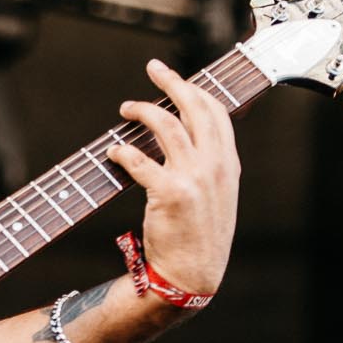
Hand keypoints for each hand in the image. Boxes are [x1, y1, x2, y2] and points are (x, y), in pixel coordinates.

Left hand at [106, 58, 239, 298]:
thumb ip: (208, 165)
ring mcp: (194, 178)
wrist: (192, 275)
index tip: (175, 79)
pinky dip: (122, 152)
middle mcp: (215, 166)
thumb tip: (184, 137)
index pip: (215, 112)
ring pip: (166, 126)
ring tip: (125, 108)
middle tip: (152, 68)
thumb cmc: (199, 237)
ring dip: (142, 111)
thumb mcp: (217, 196)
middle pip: (194, 107)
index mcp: (229, 164)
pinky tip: (113, 152)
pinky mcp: (170, 193)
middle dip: (171, 81)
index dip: (194, 90)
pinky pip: (140, 161)